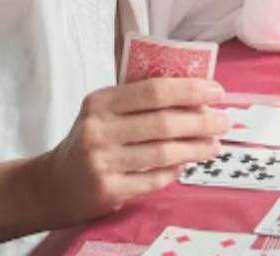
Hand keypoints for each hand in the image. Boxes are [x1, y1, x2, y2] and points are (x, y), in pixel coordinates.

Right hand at [31, 78, 229, 223]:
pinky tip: (187, 164)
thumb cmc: (92, 139)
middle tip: (224, 122)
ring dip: (196, 149)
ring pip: (163, 153)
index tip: (217, 92)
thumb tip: (197, 96)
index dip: (190, 90)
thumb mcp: (105, 110)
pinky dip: (176, 171)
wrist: (54, 183)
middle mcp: (98, 130)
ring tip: (214, 145)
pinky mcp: (108, 190)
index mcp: (101, 102)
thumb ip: (141, 100)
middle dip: (201, 121)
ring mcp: (102, 162)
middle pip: (163, 123)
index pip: (154, 90)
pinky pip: (154, 179)